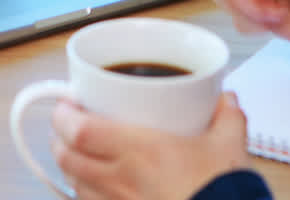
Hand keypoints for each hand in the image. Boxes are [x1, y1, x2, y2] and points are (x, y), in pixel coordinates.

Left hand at [50, 92, 249, 199]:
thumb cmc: (222, 191)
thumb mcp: (230, 145)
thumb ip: (227, 116)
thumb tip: (225, 99)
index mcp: (141, 151)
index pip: (80, 130)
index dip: (63, 115)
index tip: (67, 104)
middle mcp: (122, 180)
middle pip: (67, 158)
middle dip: (59, 139)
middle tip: (67, 126)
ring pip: (74, 186)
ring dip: (70, 167)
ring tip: (78, 154)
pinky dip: (86, 195)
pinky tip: (96, 188)